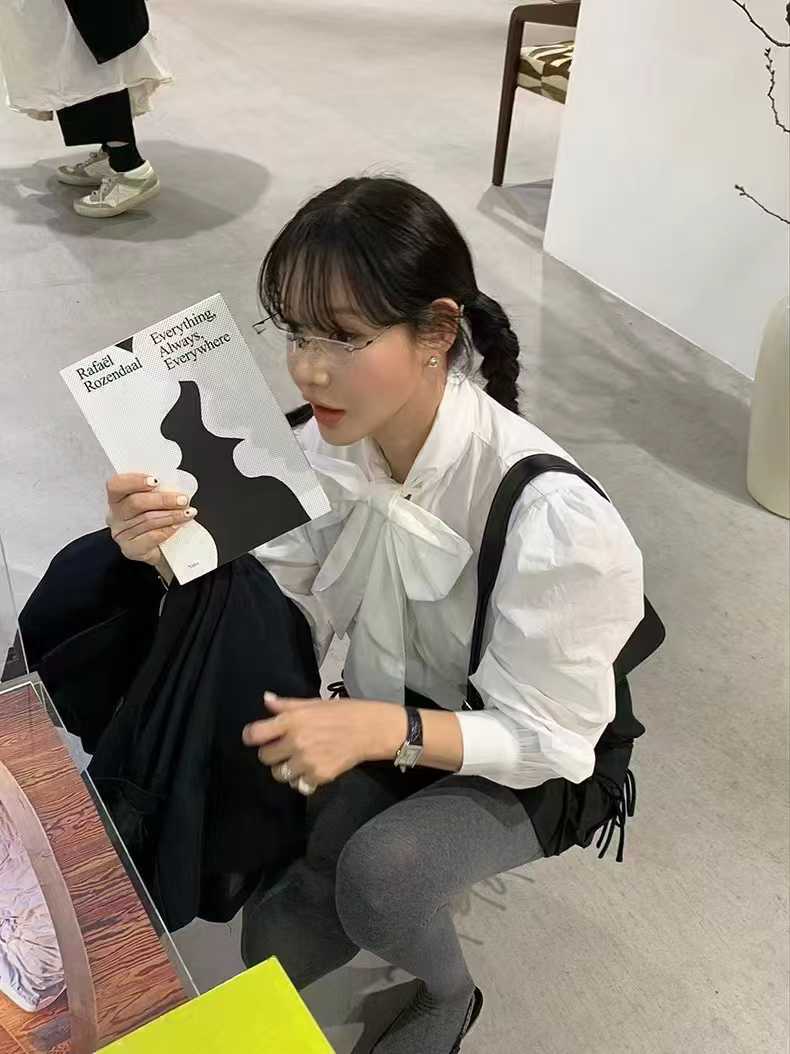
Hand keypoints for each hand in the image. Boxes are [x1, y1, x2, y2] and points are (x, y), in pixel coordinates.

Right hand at [106, 473, 195, 570]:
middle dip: (163, 500)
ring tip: (187, 513)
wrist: (162, 548)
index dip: (135, 481)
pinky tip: (177, 526)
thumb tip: (173, 484)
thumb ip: (157, 491)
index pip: (116, 485)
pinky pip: (150, 537)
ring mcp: (121, 534)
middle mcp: (115, 516)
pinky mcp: (131, 549)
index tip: (156, 480)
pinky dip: (167, 530)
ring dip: (171, 515)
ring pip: (147, 520)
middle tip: (183, 499)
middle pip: (135, 503)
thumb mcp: (154, 501)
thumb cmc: (157, 518)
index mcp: (117, 498)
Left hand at [242, 693, 406, 789]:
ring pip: (279, 774)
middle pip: (265, 757)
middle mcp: (296, 741)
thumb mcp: (314, 703)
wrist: (370, 730)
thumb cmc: (343, 712)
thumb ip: (287, 705)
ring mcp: (307, 761)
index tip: (256, 737)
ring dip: (285, 769)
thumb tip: (266, 699)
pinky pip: (298, 785)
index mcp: (292, 720)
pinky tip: (311, 768)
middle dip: (271, 753)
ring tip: (298, 760)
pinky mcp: (319, 776)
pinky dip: (302, 780)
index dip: (252, 736)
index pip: (255, 734)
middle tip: (284, 748)